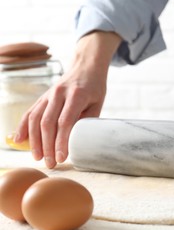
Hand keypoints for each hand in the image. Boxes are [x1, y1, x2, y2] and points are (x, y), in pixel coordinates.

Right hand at [14, 31, 121, 168]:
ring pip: (35, 119)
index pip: (65, 121)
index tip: (62, 157)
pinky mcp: (42, 97)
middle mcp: (59, 93)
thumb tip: (76, 142)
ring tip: (37, 157)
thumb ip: (87, 121)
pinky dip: (23, 127)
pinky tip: (19, 140)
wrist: (85, 66)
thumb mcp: (98, 103)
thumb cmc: (95, 87)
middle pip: (48, 123)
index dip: (62, 141)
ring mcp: (48, 94)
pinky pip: (30, 112)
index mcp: (76, 95)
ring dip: (34, 140)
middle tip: (51, 163)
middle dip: (47, 146)